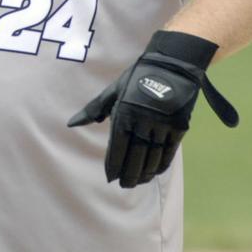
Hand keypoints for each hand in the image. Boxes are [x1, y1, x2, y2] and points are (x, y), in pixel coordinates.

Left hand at [68, 32, 237, 187]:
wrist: (173, 65)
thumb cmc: (137, 77)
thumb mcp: (113, 91)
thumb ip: (93, 109)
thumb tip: (72, 124)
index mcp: (125, 113)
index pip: (118, 146)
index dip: (114, 164)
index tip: (110, 177)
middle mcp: (143, 122)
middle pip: (135, 156)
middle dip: (129, 173)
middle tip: (124, 185)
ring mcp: (162, 126)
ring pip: (152, 157)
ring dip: (144, 173)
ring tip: (137, 181)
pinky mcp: (179, 128)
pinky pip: (169, 152)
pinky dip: (161, 165)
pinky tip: (154, 172)